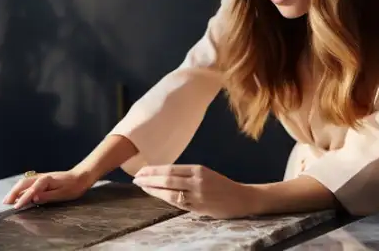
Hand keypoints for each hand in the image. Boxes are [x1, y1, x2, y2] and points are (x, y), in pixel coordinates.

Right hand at [2, 169, 94, 208]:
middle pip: (23, 183)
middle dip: (13, 192)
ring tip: (8, 199)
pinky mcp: (42, 179)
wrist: (80, 176)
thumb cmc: (73, 186)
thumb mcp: (63, 194)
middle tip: (5, 203)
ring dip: (15, 190)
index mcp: (46, 180)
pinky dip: (20, 188)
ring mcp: (41, 177)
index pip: (31, 190)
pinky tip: (18, 193)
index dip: (23, 199)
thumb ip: (48, 196)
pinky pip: (28, 182)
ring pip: (24, 182)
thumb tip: (34, 198)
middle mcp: (41, 177)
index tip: (16, 207)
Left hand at [132, 164, 253, 218]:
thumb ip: (186, 175)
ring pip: (170, 192)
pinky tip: (157, 196)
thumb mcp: (205, 174)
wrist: (242, 198)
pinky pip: (178, 203)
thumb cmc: (221, 185)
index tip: (141, 171)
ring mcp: (198, 195)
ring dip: (154, 190)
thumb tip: (162, 175)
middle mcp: (197, 181)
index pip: (170, 169)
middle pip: (167, 179)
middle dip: (149, 179)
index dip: (153, 170)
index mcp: (198, 169)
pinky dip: (166, 199)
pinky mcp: (200, 208)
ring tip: (142, 187)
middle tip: (136, 179)